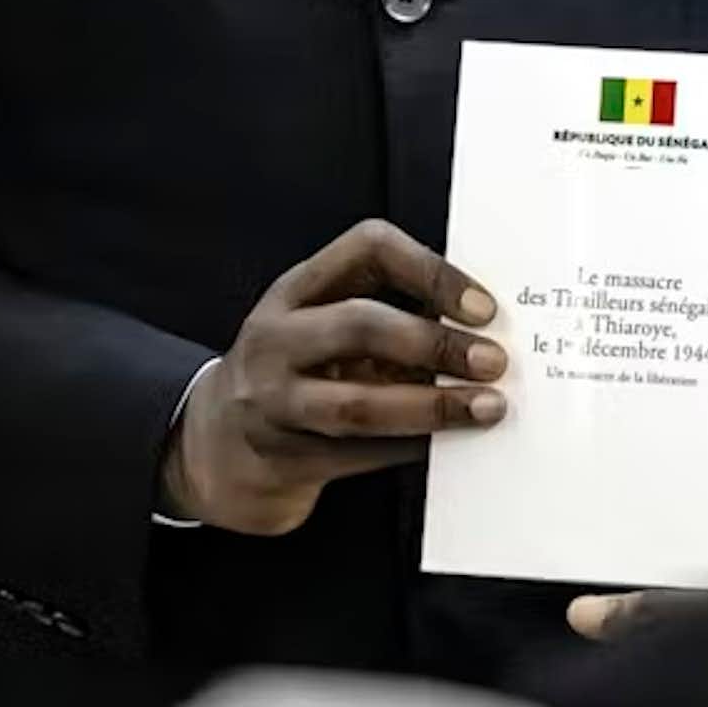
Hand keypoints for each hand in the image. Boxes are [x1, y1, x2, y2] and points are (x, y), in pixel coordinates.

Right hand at [162, 217, 505, 535]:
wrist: (213, 447)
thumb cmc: (295, 372)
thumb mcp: (321, 324)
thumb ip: (386, 315)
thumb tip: (480, 328)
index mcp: (296, 288)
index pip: (367, 248)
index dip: (430, 270)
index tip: (482, 306)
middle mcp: (276, 337)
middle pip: (359, 324)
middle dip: (435, 342)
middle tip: (493, 361)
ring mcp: (273, 400)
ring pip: (358, 403)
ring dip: (432, 406)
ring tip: (487, 408)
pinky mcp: (283, 458)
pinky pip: (359, 454)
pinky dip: (412, 447)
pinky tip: (450, 445)